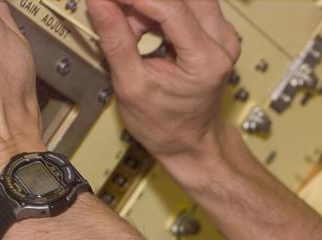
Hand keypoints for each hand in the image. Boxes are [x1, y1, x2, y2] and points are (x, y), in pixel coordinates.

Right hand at [88, 0, 240, 164]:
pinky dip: (158, 9)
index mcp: (207, 60)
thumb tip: (99, 2)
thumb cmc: (167, 125)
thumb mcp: (131, 86)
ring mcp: (223, 36)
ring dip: (150, 4)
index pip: (170, 7)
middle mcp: (222, 42)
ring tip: (130, 28)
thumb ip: (116, 40)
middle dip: (142, 1)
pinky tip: (142, 29)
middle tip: (114, 10)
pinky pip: (186, 4)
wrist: (191, 143)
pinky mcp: (215, 32)